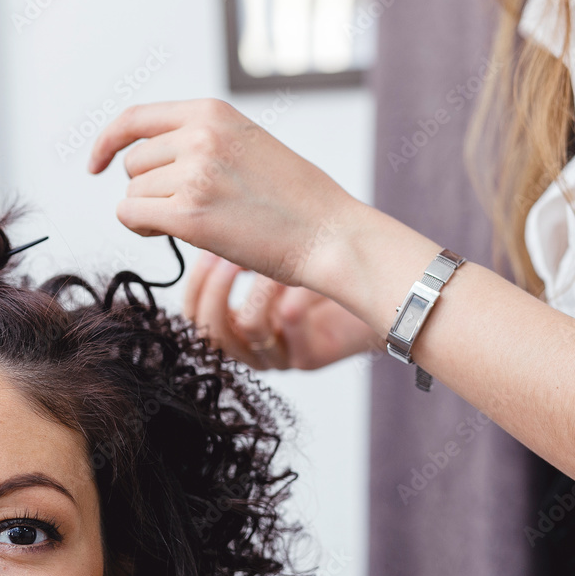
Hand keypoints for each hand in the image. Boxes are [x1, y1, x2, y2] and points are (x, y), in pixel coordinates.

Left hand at [88, 98, 354, 286]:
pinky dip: (142, 229)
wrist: (329, 234)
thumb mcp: (247, 144)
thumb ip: (201, 141)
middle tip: (186, 208)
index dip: (108, 142)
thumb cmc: (296, 200)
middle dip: (149, 189)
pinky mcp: (188, 214)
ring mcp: (193, 173)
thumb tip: (148, 160)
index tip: (97, 164)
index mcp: (213, 112)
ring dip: (151, 213)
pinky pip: (132, 217)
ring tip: (198, 222)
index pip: (135, 118)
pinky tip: (172, 235)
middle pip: (134, 164)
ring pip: (133, 194)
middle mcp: (199, 136)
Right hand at [183, 250, 384, 370]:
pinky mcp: (307, 358)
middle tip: (227, 256)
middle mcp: (252, 346)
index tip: (205, 250)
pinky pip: (286, 325)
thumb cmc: (324, 269)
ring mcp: (280, 355)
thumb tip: (203, 217)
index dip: (194, 287)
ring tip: (270, 262)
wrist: (380, 293)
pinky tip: (299, 276)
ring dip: (257, 288)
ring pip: (246, 331)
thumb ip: (240, 248)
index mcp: (236, 325)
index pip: (194, 319)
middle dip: (215, 290)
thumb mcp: (273, 256)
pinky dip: (290, 293)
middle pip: (209, 333)